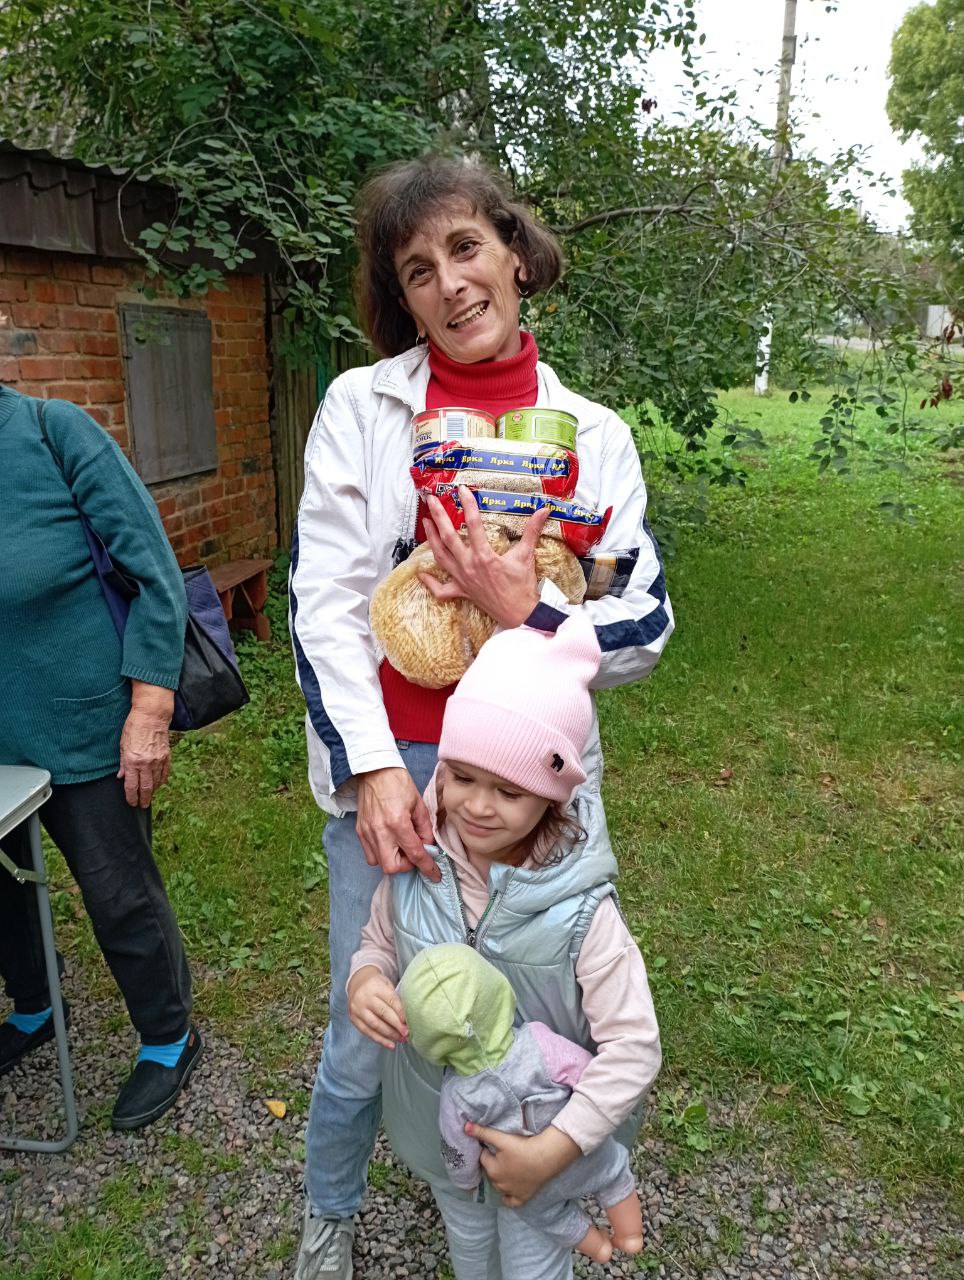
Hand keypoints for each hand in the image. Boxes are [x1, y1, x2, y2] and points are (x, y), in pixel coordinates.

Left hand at [118, 681, 174, 807]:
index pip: (131, 786)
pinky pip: (165, 774)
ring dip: (153, 791)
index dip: (131, 797)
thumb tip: (121, 777)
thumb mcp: (122, 745)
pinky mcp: (166, 756)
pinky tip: (159, 784)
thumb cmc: (133, 727)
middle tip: (143, 806)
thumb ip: (122, 763)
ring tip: (150, 796)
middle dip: (144, 799)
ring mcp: (158, 761)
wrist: (152, 716)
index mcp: (132, 761)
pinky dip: (161, 781)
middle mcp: (146, 763)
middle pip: (146, 788)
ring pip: (156, 783)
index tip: (132, 803)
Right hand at [347, 965, 407, 1049]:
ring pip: (375, 1025)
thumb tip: (406, 1020)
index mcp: (375, 986)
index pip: (391, 1000)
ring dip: (390, 1035)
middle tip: (407, 1033)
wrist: (357, 982)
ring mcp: (357, 1009)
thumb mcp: (387, 984)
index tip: (408, 1022)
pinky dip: (380, 1040)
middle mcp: (364, 997)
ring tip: (401, 1039)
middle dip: (396, 1025)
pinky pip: (367, 1032)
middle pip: (383, 1013)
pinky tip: (390, 1044)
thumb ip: (395, 999)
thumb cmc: (377, 985)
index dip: (400, 1012)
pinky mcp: (353, 1019)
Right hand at [356, 767, 440, 879]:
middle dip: (406, 866)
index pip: (414, 854)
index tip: (435, 875)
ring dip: (393, 860)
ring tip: (400, 847)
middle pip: (392, 867)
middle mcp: (380, 831)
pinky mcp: (359, 831)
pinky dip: (381, 854)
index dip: (427, 867)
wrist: (374, 770)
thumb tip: (427, 846)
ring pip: (379, 863)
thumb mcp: (419, 804)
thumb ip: (424, 828)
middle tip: (413, 854)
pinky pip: (370, 855)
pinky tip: (389, 843)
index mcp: (398, 823)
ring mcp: (367, 832)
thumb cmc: (398, 783)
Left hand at [420, 486, 548, 627]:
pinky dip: (429, 583)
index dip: (468, 505)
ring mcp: (463, 579)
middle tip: (431, 500)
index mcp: (485, 556)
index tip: (462, 490)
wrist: (520, 614)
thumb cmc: (523, 586)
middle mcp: (469, 566)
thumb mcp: (526, 556)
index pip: (473, 524)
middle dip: (438, 516)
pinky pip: (441, 589)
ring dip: (431, 539)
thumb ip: (532, 531)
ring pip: (441, 557)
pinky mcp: (462, 591)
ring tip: (426, 523)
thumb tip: (544, 510)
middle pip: (448, 537)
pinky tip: (420, 573)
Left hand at [466, 1121, 580, 1205]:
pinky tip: (507, 1193)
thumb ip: (483, 1132)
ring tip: (508, 1166)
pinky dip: (507, 1198)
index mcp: (492, 1169)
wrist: (545, 1158)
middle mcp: (498, 1184)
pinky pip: (510, 1201)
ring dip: (499, 1178)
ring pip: (499, 1186)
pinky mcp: (522, 1197)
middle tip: (503, 1154)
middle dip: (493, 1163)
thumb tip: (465, 1127)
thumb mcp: (501, 1138)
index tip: (494, 1144)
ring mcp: (510, 1192)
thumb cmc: (522, 1147)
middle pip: (490, 1171)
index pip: (483, 1157)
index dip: (487, 1149)